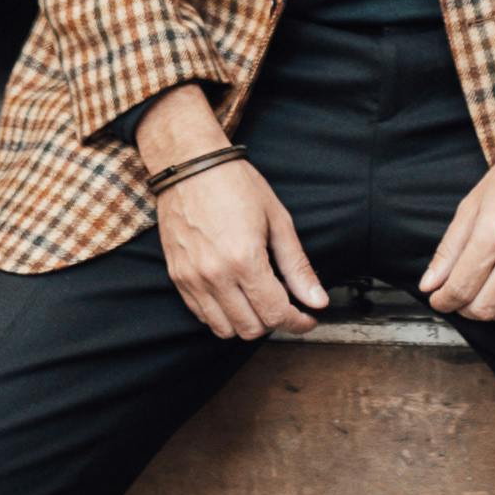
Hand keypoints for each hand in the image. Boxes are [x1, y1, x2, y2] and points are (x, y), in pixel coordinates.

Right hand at [133, 83, 326, 340]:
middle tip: (284, 304)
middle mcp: (215, 275)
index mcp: (245, 259)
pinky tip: (234, 295)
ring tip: (258, 300)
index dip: (298, 322)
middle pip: (251, 328)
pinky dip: (221, 315)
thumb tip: (317, 300)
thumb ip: (297, 266)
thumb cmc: (234, 184)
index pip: (275, 314)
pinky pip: (201, 315)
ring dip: (247, 322)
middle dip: (274, 321)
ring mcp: (192, 279)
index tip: (307, 318)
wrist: (188, 165)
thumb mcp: (277, 220)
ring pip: (224, 330)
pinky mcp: (177, 277)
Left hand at [421, 100, 494, 324]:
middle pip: (484, 308)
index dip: (443, 301)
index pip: (460, 287)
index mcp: (493, 232)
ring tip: (483, 293)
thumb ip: (450, 247)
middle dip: (463, 308)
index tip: (438, 298)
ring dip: (491, 311)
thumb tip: (430, 282)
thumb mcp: (474, 202)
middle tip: (458, 296)